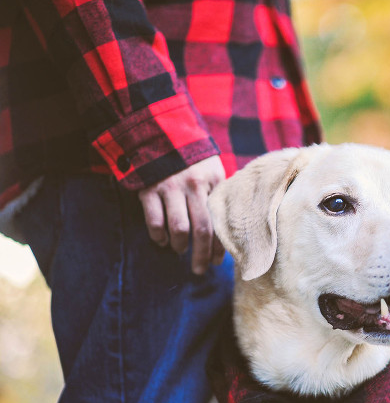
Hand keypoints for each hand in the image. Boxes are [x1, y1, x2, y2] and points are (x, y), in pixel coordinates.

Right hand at [138, 155, 225, 274]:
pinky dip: (158, 236)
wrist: (161, 132)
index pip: (220, 221)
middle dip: (201, 255)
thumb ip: (218, 195)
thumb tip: (227, 230)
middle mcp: (194, 185)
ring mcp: (170, 186)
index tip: (217, 262)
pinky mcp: (149, 188)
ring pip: (179, 228)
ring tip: (180, 250)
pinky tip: (161, 241)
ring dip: (180, 246)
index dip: (219, 246)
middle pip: (202, 230)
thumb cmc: (192, 159)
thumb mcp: (212, 171)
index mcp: (214, 182)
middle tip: (199, 270)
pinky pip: (155, 221)